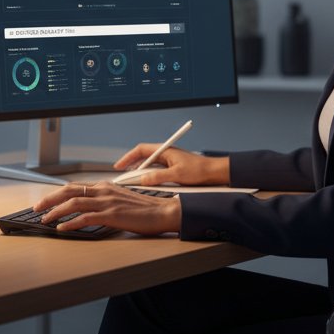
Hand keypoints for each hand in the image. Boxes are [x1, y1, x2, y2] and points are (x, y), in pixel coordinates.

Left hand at [34, 182, 180, 234]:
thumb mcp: (121, 200)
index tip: (45, 201)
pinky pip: (85, 218)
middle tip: (36, 208)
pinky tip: (62, 228)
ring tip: (44, 219)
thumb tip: (89, 208)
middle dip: (49, 199)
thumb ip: (105, 201)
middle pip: (69, 191)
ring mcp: (107, 202)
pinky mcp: (112, 215)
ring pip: (73, 203)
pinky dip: (70, 223)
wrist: (164, 212)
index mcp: (105, 186)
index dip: (57, 194)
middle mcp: (104, 190)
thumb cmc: (145, 209)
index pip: (74, 186)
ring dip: (55, 212)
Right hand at [112, 144, 228, 186]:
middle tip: (122, 176)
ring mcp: (168, 160)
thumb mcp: (177, 174)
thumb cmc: (199, 170)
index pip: (141, 150)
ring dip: (139, 172)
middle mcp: (165, 153)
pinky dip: (148, 176)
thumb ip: (158, 177)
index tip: (119, 166)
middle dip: (131, 166)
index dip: (128, 157)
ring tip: (130, 181)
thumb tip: (143, 180)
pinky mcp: (172, 168)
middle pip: (142, 157)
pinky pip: (155, 170)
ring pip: (148, 165)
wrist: (214, 172)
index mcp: (165, 150)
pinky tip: (144, 183)